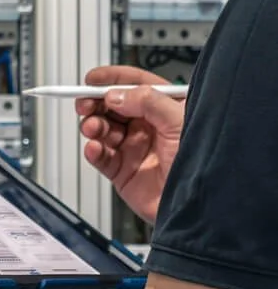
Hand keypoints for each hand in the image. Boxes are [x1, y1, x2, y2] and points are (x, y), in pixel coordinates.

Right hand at [76, 66, 184, 224]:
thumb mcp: (180, 123)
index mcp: (167, 109)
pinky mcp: (123, 170)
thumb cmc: (204, 167)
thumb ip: (148, 102)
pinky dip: (92, 150)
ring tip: (92, 128)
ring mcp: (135, 148)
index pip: (136, 85)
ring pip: (102, 128)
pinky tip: (94, 148)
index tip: (92, 79)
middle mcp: (149, 126)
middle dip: (95, 102)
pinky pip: (100, 156)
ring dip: (92, 125)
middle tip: (85, 104)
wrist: (199, 209)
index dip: (112, 79)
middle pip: (113, 105)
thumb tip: (117, 95)